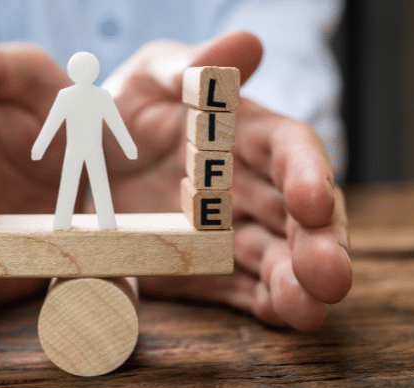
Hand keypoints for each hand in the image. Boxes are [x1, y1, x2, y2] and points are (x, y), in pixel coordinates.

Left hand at [103, 31, 350, 330]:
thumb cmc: (120, 109)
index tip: (313, 201)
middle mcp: (249, 187)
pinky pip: (244, 290)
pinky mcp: (208, 271)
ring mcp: (230, 234)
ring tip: (310, 309)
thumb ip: (189, 65)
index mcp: (244, 135)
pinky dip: (267, 304)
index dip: (309, 174)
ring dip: (299, 284)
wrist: (81, 165)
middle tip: (332, 275)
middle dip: (321, 244)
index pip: (290, 151)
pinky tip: (285, 317)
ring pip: (279, 258)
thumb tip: (246, 43)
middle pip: (298, 215)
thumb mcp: (146, 78)